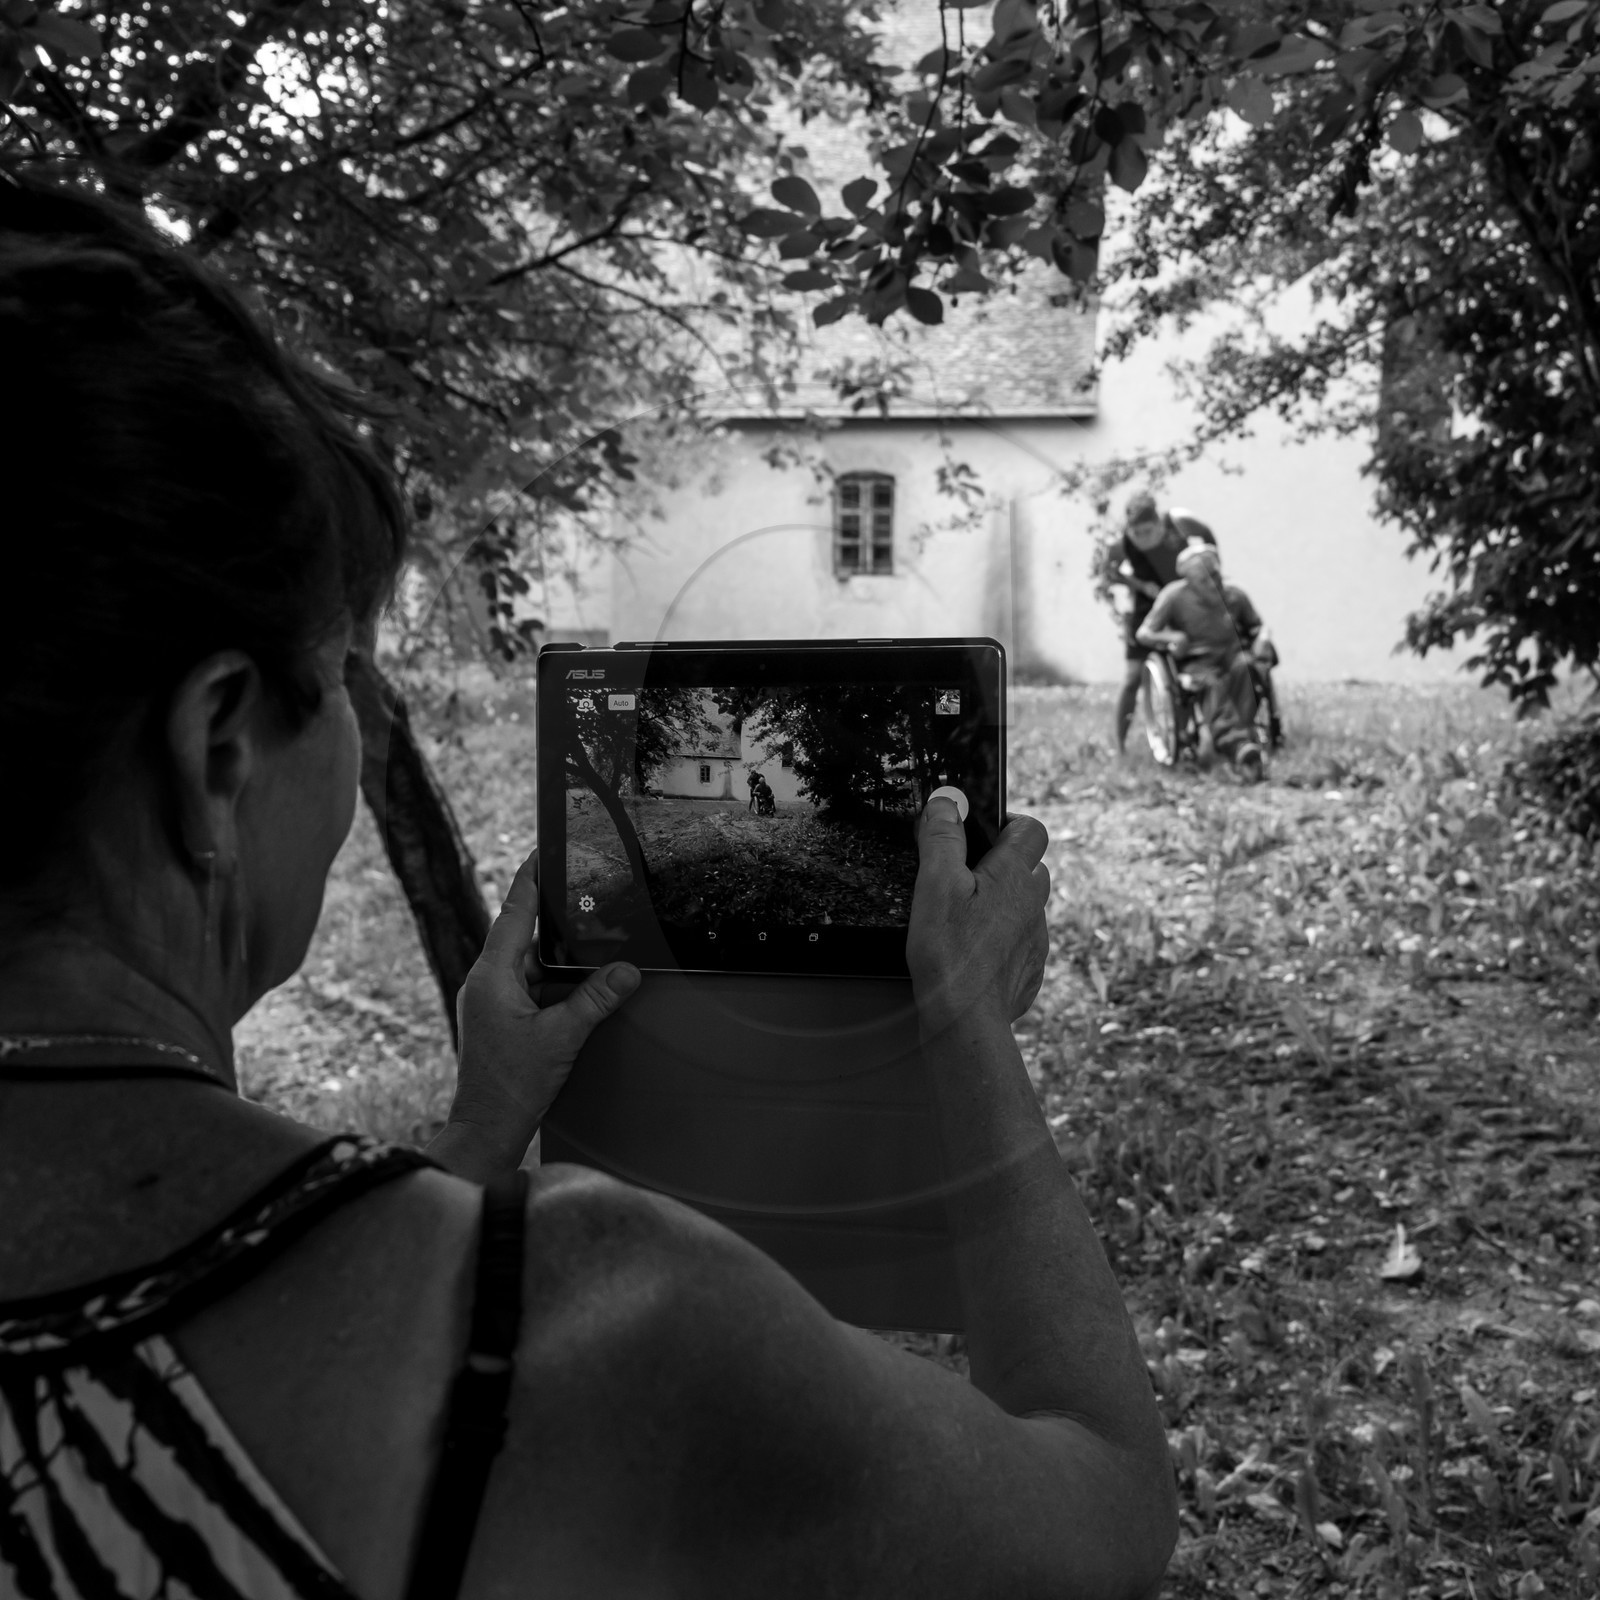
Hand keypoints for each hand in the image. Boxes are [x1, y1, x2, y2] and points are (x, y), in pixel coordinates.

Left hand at [430, 851, 639, 1179]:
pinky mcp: (500, 1019)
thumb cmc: (513, 1085)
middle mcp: (486, 982)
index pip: (513, 913)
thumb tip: (628, 970)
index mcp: (492, 975)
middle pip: (523, 935)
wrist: (487, 1130)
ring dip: (559, 954)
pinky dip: (556, 980)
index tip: (542, 851)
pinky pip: (531, 986)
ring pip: (529, 963)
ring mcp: (491, 1002)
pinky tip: (583, 981)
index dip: (529, 879)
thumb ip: (595, 999)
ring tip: (593, 935)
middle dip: (554, 916)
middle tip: (583, 890)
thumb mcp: (562, 1037)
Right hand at [906, 799, 1050, 1033]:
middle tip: (969, 873)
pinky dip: (1003, 940)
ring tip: (967, 915)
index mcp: (1014, 876)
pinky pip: (1021, 943)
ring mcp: (1035, 939)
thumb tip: (947, 802)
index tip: (984, 829)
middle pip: (1033, 868)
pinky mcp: (1029, 969)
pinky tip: (973, 951)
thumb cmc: (949, 952)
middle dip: (1007, 864)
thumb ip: (941, 838)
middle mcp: (1033, 904)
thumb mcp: (934, 884)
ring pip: (1027, 907)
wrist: (967, 1021)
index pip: (1031, 829)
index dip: (1010, 822)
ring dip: (1005, 903)